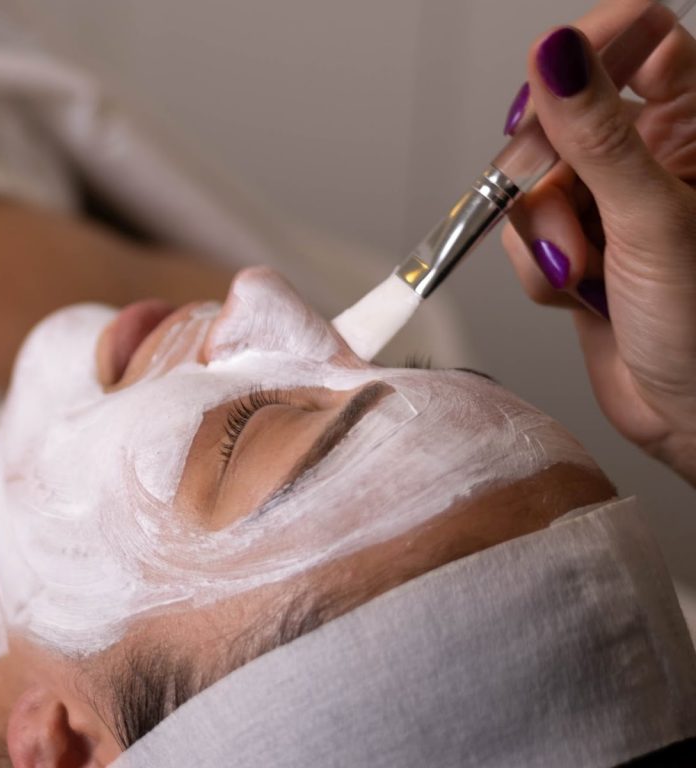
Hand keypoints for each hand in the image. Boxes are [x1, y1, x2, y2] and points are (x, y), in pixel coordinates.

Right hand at [500, 0, 695, 485]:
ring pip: (535, 180)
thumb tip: (557, 54)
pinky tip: (575, 293)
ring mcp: (609, 205)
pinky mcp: (576, 247)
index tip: (550, 87)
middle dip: (544, 163)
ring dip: (542, 231)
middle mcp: (651, 157)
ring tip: (581, 272)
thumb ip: (597, 137)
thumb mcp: (652, 221)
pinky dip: (535, 265)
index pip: (642, 38)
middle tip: (546, 192)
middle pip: (565, 113)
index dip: (590, 52)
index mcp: (694, 127)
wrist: (690, 415)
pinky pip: (523, 232)